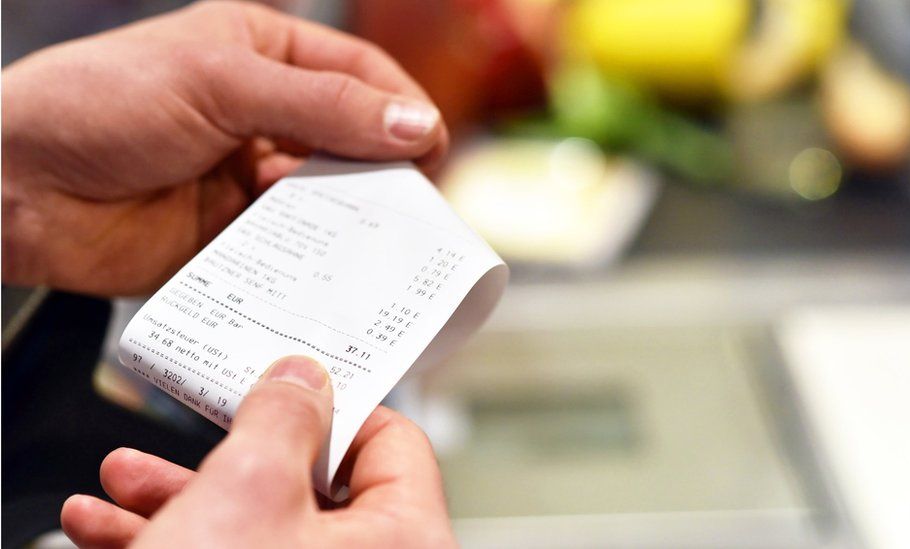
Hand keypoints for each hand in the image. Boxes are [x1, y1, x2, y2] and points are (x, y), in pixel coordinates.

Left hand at [2, 0, 447, 295]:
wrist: (14, 186)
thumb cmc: (99, 103)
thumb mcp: (220, 80)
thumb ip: (322, 105)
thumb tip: (416, 122)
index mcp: (262, 54)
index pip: (358, 74)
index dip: (402, 108)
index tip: (432, 148)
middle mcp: (263, 115)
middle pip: (353, 140)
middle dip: (384, 169)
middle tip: (414, 205)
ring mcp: (248, 178)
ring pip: (328, 198)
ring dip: (351, 217)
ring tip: (374, 239)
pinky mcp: (233, 236)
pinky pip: (292, 248)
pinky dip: (313, 259)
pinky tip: (324, 266)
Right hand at [60, 355, 456, 547]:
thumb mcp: (245, 491)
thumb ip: (282, 418)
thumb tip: (304, 378)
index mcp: (406, 540)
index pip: (392, 443)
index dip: (331, 407)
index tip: (281, 392)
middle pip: (310, 490)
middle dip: (224, 460)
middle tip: (182, 438)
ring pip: (260, 532)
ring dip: (183, 503)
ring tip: (119, 489)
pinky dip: (179, 545)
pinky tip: (111, 533)